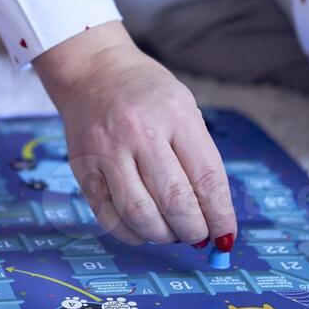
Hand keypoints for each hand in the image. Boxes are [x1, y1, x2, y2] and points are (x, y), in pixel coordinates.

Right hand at [34, 23, 237, 247]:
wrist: (92, 71)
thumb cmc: (146, 93)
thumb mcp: (183, 108)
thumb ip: (198, 157)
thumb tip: (211, 216)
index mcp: (175, 113)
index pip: (206, 178)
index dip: (220, 215)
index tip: (225, 235)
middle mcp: (139, 131)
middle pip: (174, 201)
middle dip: (193, 230)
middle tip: (198, 237)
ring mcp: (107, 150)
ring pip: (140, 214)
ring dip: (163, 235)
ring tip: (172, 233)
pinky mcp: (83, 167)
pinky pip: (109, 216)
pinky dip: (132, 233)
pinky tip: (144, 229)